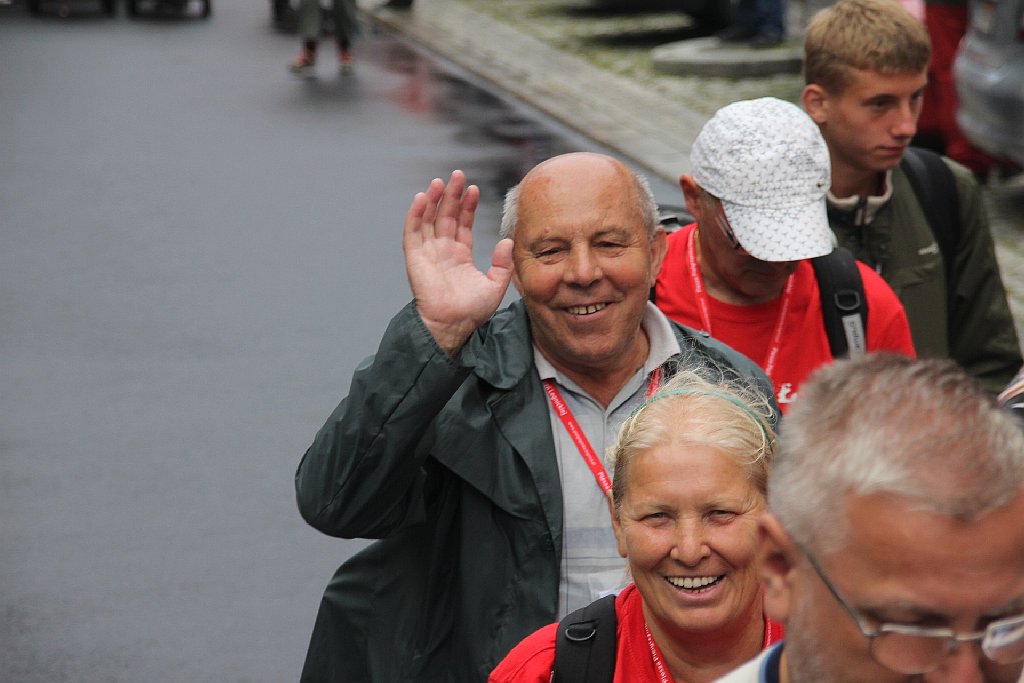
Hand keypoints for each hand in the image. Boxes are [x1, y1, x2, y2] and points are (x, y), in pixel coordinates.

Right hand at [403, 171, 513, 355]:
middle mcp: (442, 251)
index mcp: (459, 255)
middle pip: (446, 216)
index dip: (467, 206)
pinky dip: (416, 214)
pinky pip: (413, 232)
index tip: (474, 189)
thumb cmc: (473, 311)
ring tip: (442, 181)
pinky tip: (423, 198)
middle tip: (458, 175)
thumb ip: (502, 263)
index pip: (462, 224)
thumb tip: (507, 241)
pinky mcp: (415, 258)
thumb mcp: (496, 285)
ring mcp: (428, 253)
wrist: (454, 324)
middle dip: (452, 195)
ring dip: (434, 199)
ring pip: (429, 219)